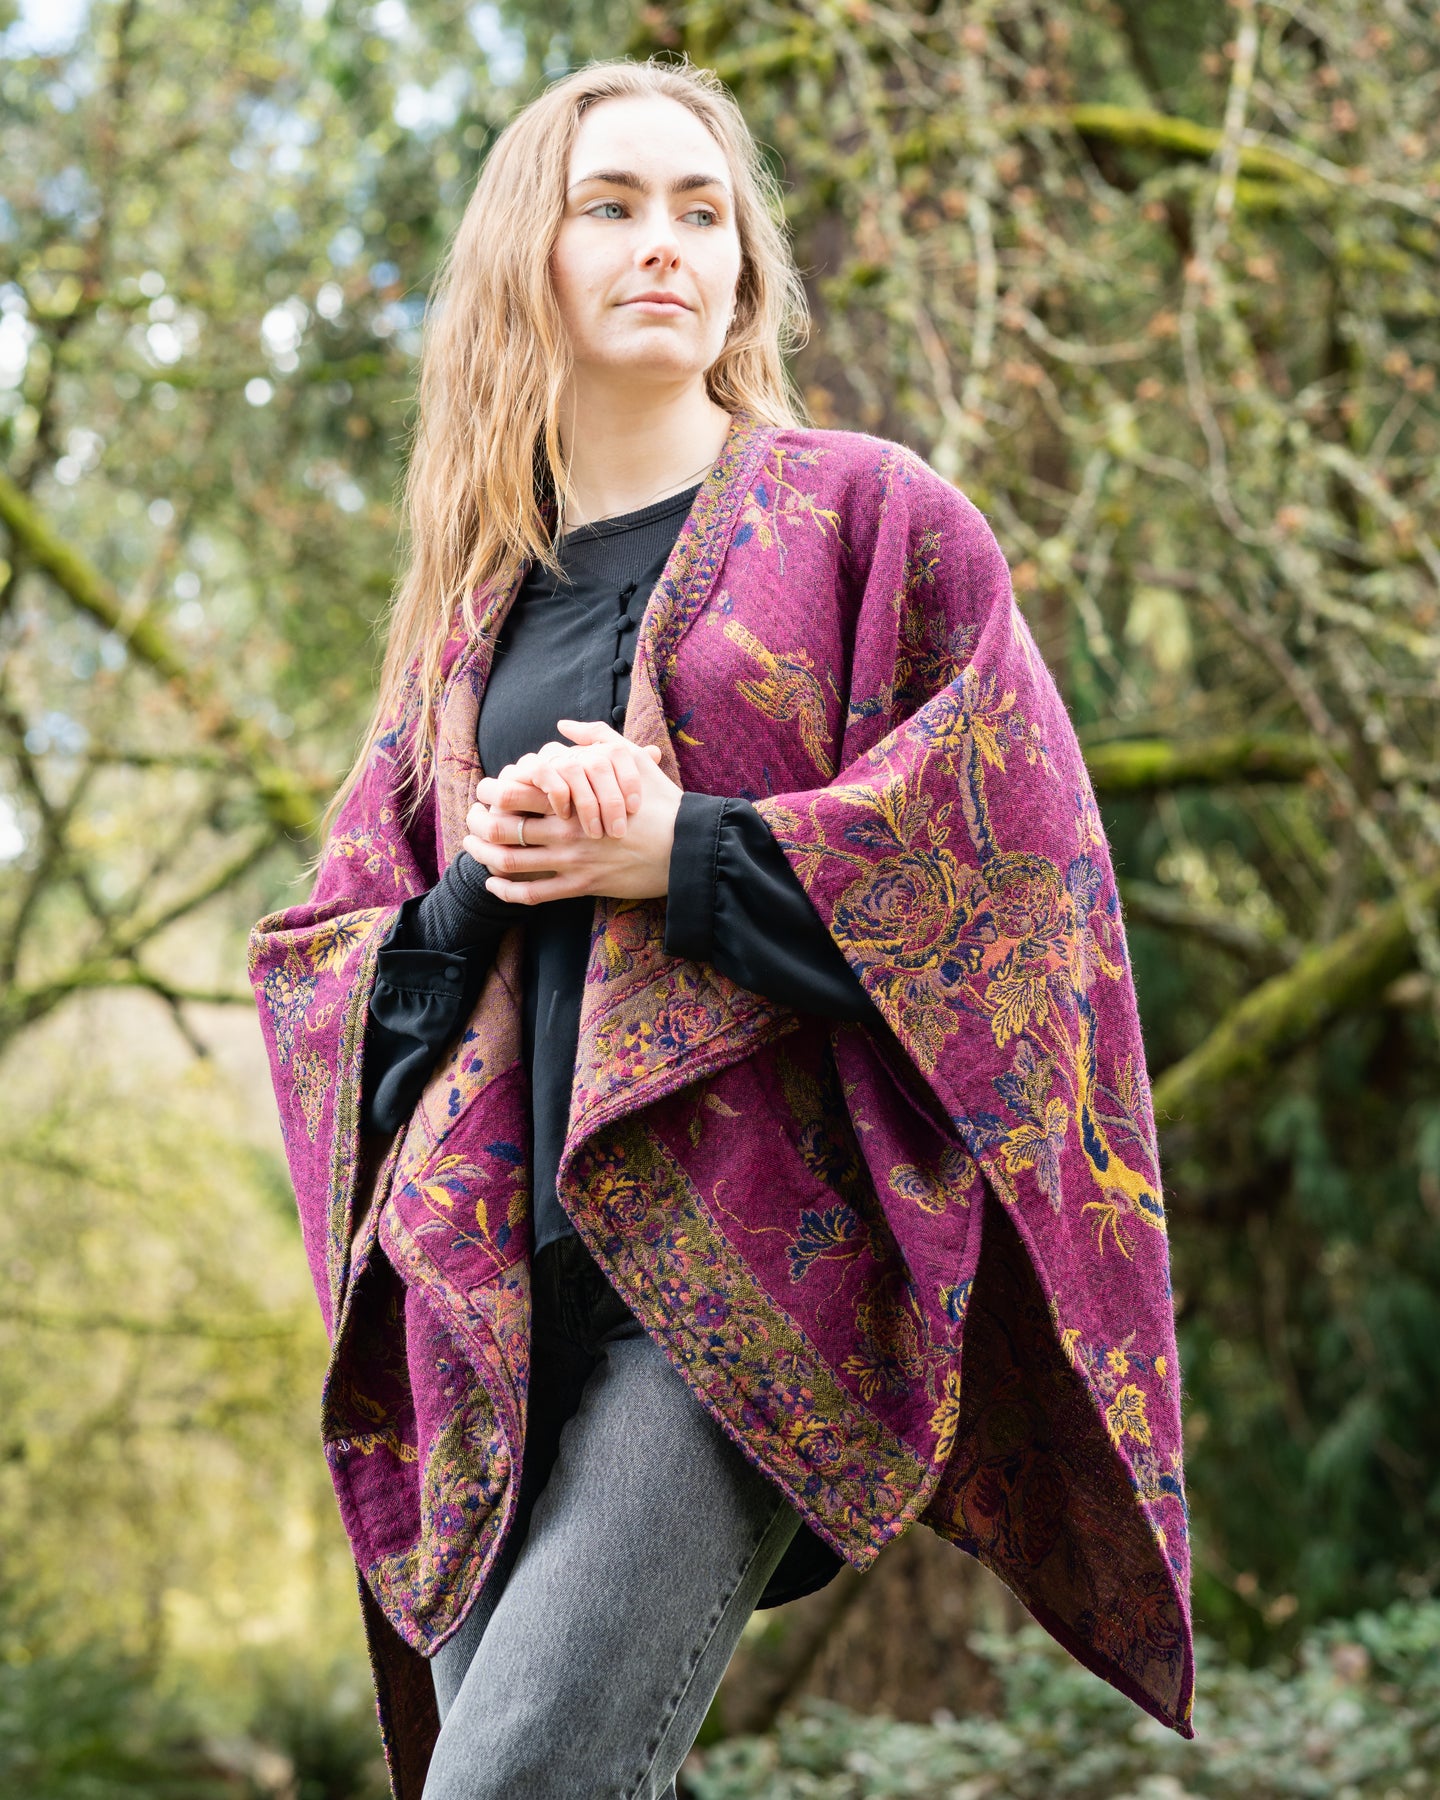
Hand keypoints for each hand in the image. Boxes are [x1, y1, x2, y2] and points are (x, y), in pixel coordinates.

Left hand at [463, 721, 681, 903]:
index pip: (515, 792)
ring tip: (473, 848)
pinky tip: (493, 885)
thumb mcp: (629, 758)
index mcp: (572, 799)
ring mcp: (571, 863)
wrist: (686, 847)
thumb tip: (563, 724)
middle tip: (471, 820)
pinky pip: (533, 895)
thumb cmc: (660, 802)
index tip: (484, 791)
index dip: (491, 791)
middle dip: (479, 823)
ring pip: (511, 862)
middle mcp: (565, 831)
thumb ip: (594, 737)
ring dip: (484, 856)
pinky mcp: (581, 887)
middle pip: (504, 828)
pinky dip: (507, 891)